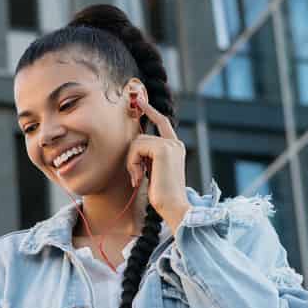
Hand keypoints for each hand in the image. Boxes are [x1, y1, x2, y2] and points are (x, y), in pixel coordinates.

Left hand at [125, 90, 190, 229]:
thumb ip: (147, 157)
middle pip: (141, 137)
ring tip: (140, 179)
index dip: (150, 110)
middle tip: (137, 176)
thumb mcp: (152, 171)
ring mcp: (170, 145)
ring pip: (137, 143)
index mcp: (175, 148)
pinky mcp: (163, 149)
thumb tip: (133, 148)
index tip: (139, 99)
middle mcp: (175, 143)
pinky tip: (140, 177)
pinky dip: (133, 163)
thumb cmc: (162, 196)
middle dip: (132, 155)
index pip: (161, 122)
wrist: (174, 208)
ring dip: (132, 163)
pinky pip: (136, 148)